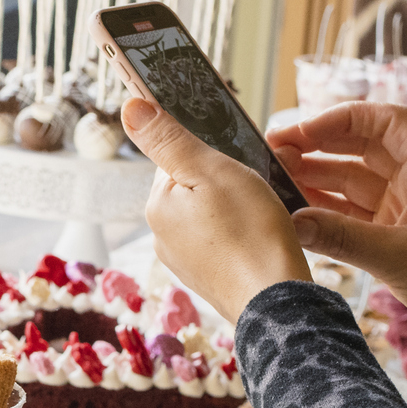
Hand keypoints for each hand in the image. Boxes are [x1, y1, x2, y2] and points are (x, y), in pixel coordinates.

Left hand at [122, 99, 312, 325]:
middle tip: (253, 189)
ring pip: (209, 213)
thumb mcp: (211, 170)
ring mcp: (184, 260)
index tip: (236, 158)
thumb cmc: (250, 233)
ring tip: (259, 214)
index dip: (210, 152)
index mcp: (157, 206)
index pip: (176, 158)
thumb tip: (130, 107)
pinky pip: (221, 240)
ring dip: (233, 206)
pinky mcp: (207, 277)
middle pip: (193, 186)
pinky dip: (239, 232)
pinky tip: (258, 236)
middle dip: (221, 180)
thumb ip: (169, 139)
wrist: (276, 300)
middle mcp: (162, 236)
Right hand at [266, 102, 406, 347]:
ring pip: (350, 181)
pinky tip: (296, 211)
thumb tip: (294, 221)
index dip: (345, 119)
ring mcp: (399, 208)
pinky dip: (324, 210)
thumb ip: (343, 238)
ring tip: (277, 178)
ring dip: (315, 177)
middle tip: (276, 151)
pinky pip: (349, 213)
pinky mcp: (389, 235)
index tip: (306, 131)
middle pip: (360, 148)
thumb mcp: (398, 257)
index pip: (387, 122)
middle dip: (319, 146)